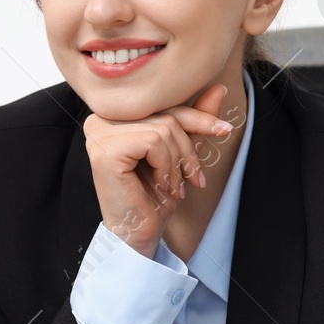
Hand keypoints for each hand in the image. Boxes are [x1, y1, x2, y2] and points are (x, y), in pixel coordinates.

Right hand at [81, 82, 232, 257]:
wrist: (137, 234)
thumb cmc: (153, 197)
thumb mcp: (179, 154)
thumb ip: (193, 123)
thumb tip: (218, 88)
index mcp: (115, 116)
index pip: (164, 105)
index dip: (198, 118)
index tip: (225, 130)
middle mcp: (101, 119)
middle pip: (166, 115)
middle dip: (189, 149)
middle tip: (194, 180)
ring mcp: (99, 132)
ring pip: (164, 129)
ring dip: (179, 163)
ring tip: (174, 187)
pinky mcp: (104, 149)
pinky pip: (154, 141)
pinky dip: (166, 166)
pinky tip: (161, 185)